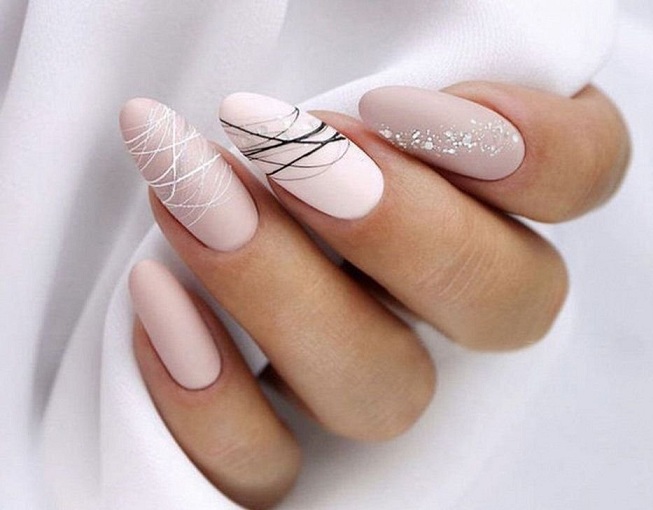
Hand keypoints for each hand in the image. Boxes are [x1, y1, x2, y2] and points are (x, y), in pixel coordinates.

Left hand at [122, 82, 628, 508]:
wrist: (175, 204)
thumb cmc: (256, 121)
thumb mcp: (333, 56)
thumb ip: (400, 66)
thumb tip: (412, 77)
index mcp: (486, 198)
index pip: (579, 177)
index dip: (529, 153)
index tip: (396, 104)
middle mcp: (446, 304)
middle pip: (506, 303)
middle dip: (403, 228)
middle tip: (295, 150)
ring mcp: (369, 380)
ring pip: (386, 391)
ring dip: (287, 294)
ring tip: (198, 202)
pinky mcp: (284, 449)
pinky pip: (269, 466)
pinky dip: (212, 399)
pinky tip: (160, 303)